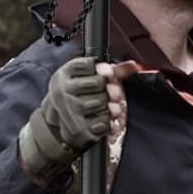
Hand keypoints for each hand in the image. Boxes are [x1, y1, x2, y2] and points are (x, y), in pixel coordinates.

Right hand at [19, 57, 135, 177]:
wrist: (60, 124)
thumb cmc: (79, 96)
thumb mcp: (89, 79)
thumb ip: (112, 71)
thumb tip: (133, 65)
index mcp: (64, 74)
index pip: (88, 65)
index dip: (103, 69)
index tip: (109, 74)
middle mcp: (63, 91)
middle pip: (98, 83)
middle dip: (110, 88)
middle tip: (115, 93)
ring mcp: (69, 110)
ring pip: (101, 102)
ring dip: (112, 105)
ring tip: (113, 107)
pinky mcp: (78, 128)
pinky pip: (103, 121)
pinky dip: (110, 121)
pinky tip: (109, 120)